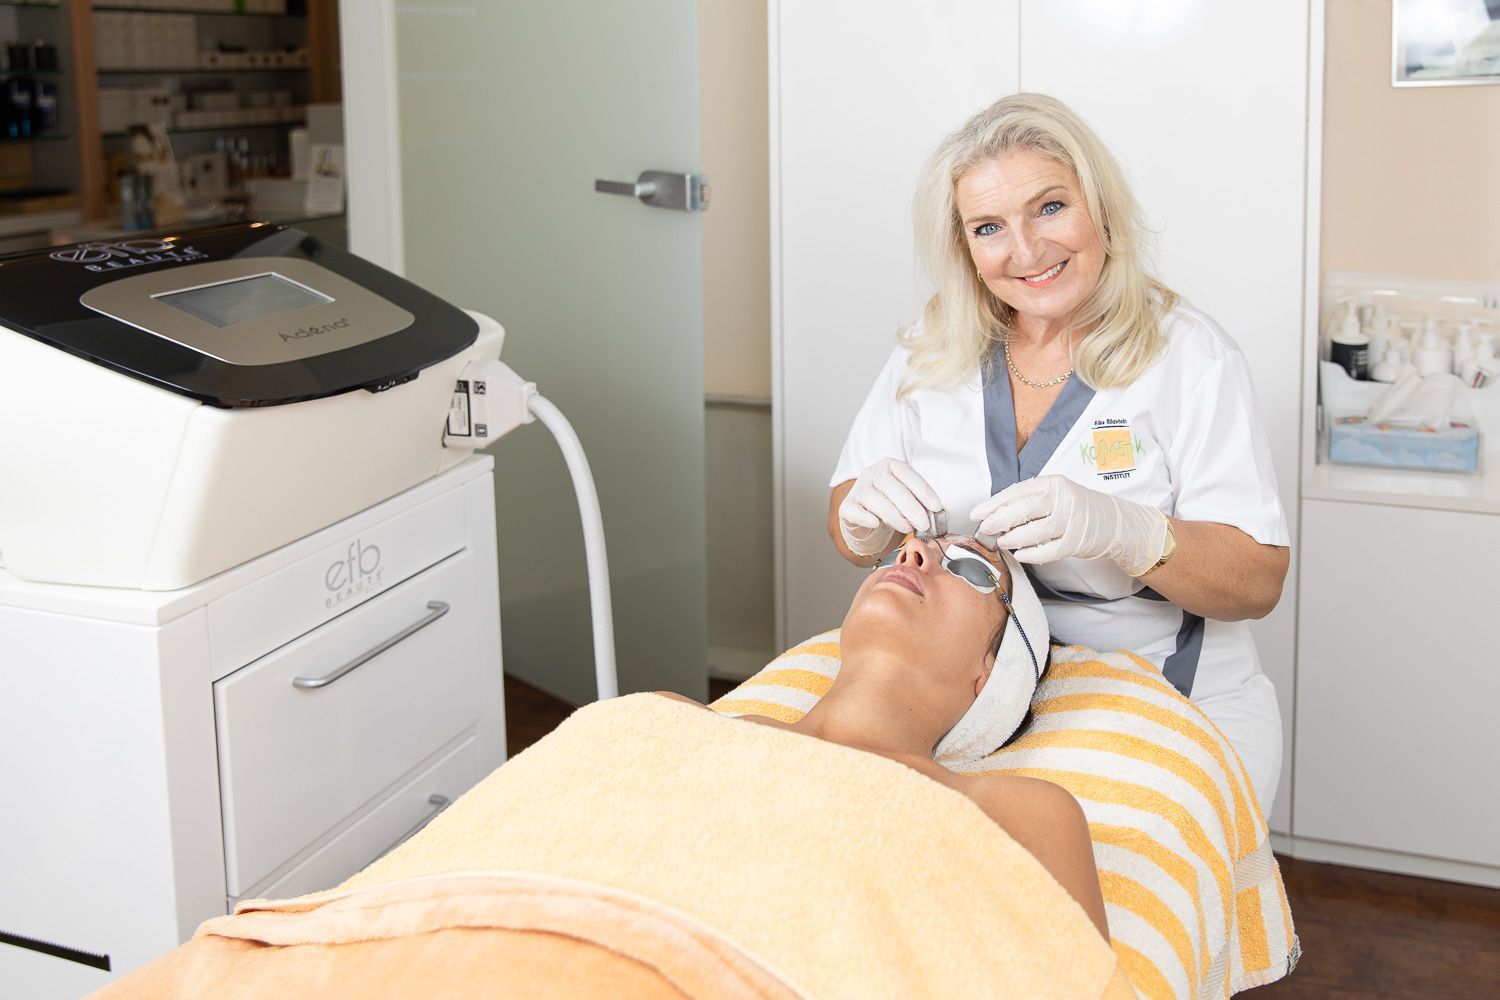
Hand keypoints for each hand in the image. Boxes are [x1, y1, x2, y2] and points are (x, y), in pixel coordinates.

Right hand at [838, 458, 943, 556]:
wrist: (864, 514)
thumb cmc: (889, 504)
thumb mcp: (906, 499)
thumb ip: (921, 504)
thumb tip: (940, 515)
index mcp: (889, 466)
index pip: (907, 473)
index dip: (923, 490)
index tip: (936, 507)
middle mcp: (871, 473)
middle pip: (889, 485)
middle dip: (910, 506)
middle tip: (924, 523)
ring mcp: (857, 489)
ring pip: (872, 497)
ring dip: (892, 514)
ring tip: (907, 527)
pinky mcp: (846, 507)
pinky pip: (853, 510)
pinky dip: (865, 517)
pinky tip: (876, 523)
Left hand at [971, 475, 1167, 575]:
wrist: (1111, 521)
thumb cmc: (1074, 506)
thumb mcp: (1053, 493)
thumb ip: (1027, 500)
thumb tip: (992, 513)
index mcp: (1053, 483)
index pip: (1017, 492)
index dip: (994, 504)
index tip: (977, 513)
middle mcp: (1063, 499)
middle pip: (1024, 510)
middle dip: (999, 521)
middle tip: (985, 528)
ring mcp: (1071, 521)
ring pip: (1034, 532)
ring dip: (1013, 539)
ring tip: (1002, 541)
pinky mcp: (1076, 542)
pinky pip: (1048, 551)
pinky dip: (1031, 555)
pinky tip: (1020, 554)